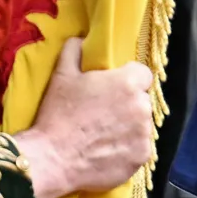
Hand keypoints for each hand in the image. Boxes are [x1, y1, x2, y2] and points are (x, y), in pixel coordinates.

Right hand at [13, 39, 154, 197]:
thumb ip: (75, 52)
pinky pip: (139, 148)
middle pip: (141, 100)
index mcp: (128, 83)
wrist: (52, 158)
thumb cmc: (58, 114)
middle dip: (127, 104)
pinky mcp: (142, 156)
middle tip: (103, 114)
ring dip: (129, 127)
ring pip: (142, 125)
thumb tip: (81, 38)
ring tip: (102, 135)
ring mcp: (145, 133)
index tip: (112, 89)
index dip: (128, 80)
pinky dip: (128, 149)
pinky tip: (107, 151)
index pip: (142, 74)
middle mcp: (143, 107)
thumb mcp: (61, 76)